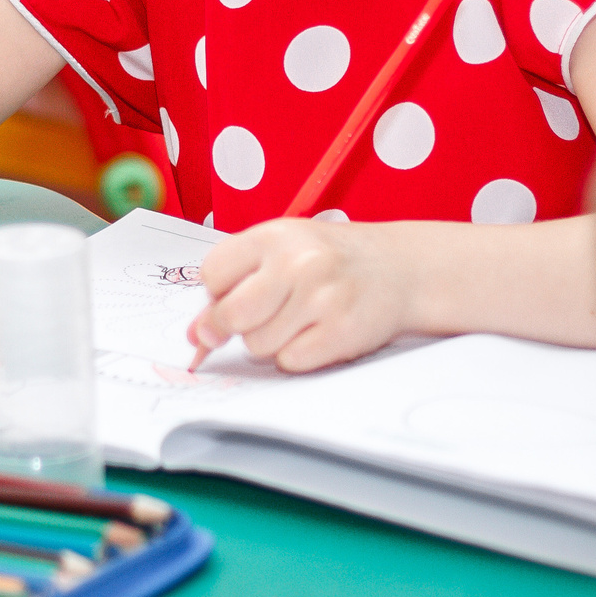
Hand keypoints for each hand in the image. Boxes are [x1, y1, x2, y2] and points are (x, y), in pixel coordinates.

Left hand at [188, 217, 418, 371]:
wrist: (401, 268)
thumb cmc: (331, 260)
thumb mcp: (283, 251)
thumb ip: (237, 282)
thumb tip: (195, 333)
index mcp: (274, 235)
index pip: (212, 274)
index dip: (218, 292)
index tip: (234, 294)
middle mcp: (297, 263)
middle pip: (230, 316)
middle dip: (231, 327)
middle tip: (252, 321)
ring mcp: (321, 299)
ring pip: (257, 345)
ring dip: (269, 341)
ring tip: (297, 319)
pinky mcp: (340, 333)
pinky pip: (289, 361)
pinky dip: (296, 355)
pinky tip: (315, 333)